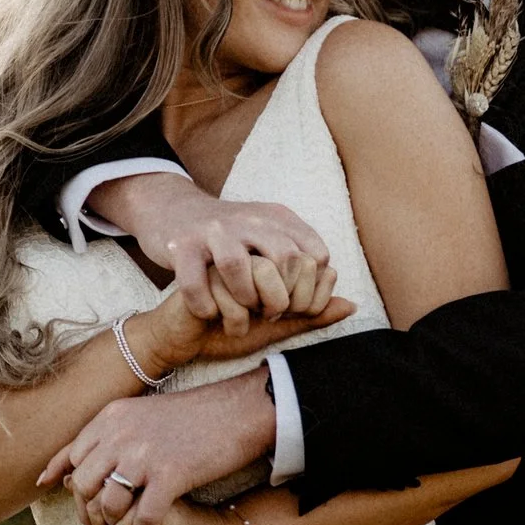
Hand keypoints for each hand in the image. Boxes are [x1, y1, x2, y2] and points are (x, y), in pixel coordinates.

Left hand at [37, 370, 277, 524]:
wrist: (238, 410)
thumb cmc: (191, 416)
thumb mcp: (140, 415)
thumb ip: (106, 436)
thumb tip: (64, 466)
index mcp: (112, 417)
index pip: (74, 458)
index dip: (75, 487)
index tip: (85, 506)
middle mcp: (121, 433)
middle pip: (83, 484)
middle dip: (90, 512)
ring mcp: (145, 454)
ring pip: (108, 504)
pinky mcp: (171, 474)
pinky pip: (143, 516)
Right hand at [91, 174, 331, 332]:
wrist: (171, 211)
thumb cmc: (231, 242)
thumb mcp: (271, 247)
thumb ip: (308, 278)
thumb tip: (353, 306)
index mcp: (277, 218)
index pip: (315, 256)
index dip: (310, 290)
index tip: (293, 306)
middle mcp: (248, 220)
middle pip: (283, 259)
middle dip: (280, 297)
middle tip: (269, 314)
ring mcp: (212, 230)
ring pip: (238, 266)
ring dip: (243, 299)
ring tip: (241, 313)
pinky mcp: (181, 246)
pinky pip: (195, 281)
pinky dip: (204, 305)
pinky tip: (208, 313)